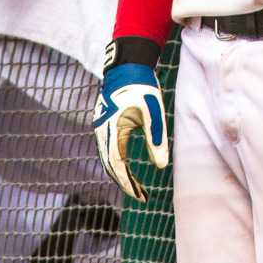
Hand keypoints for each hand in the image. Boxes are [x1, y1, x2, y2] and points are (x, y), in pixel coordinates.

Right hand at [92, 59, 168, 201]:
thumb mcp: (153, 112)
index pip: (117, 165)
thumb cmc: (142, 87)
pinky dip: (118, 163)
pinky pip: (109, 149)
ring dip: (121, 174)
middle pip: (111, 165)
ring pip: (108, 158)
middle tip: (141, 196)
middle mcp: (102, 131)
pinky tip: (128, 168)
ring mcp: (101, 127)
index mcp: (112, 130)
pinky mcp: (105, 124)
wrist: (128, 66)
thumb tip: (160, 166)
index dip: (127, 183)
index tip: (139, 196)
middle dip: (125, 183)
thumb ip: (156, 139)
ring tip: (137, 187)